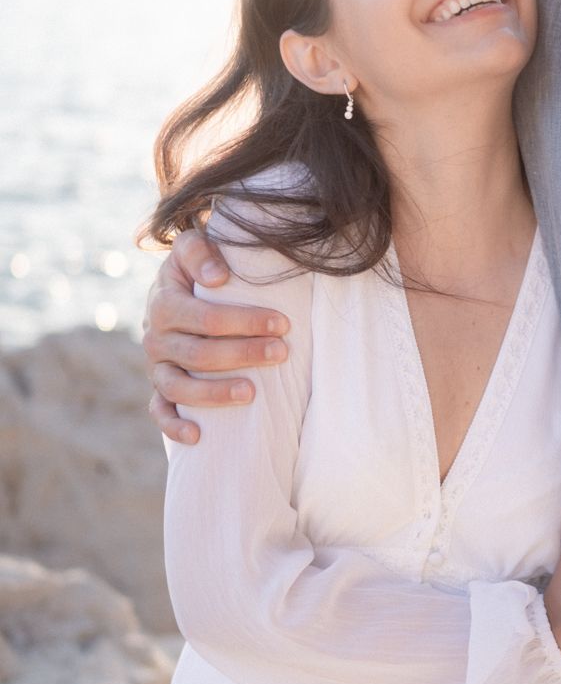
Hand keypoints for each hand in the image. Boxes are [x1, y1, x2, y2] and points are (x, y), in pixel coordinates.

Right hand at [143, 229, 289, 444]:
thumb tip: (217, 277)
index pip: (205, 318)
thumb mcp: (192, 246)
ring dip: (215, 393)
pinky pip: (159, 412)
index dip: (244, 322)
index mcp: (164, 303)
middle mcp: (155, 337)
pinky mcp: (158, 388)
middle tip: (282, 352)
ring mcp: (156, 366)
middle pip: (198, 354)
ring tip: (252, 393)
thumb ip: (198, 251)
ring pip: (179, 387)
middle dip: (243, 354)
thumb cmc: (196, 267)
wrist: (174, 288)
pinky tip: (198, 437)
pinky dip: (173, 426)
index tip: (283, 323)